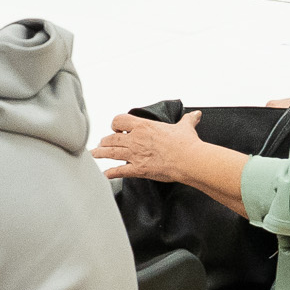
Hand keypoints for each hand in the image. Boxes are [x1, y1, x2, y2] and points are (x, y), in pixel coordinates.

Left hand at [92, 109, 207, 181]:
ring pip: (111, 152)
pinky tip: (106, 174)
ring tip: (94, 154)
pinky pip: (119, 171)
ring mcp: (135, 155)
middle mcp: (136, 139)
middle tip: (102, 143)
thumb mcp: (185, 127)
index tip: (117, 128)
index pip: (121, 120)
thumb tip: (194, 115)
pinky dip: (111, 173)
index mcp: (144, 127)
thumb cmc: (186, 144)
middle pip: (112, 138)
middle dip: (105, 141)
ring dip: (101, 153)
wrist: (188, 160)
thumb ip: (187, 120)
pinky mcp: (138, 169)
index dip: (116, 124)